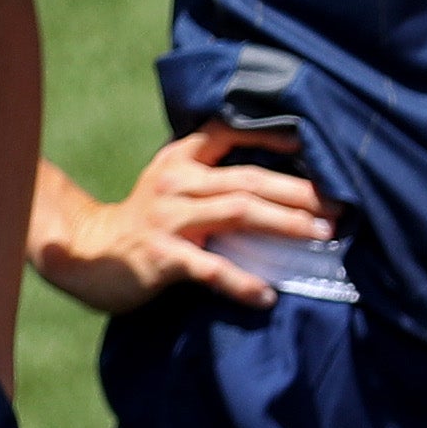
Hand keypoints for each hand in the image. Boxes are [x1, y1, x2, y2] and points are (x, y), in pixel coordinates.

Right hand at [33, 127, 326, 314]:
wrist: (87, 253)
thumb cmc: (145, 222)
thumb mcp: (173, 186)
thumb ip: (214, 179)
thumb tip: (281, 186)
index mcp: (180, 160)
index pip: (229, 132)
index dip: (271, 135)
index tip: (312, 142)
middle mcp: (177, 182)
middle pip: (248, 179)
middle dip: (298, 191)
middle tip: (339, 205)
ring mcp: (169, 218)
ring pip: (238, 212)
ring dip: (285, 223)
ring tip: (322, 235)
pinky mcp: (162, 256)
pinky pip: (210, 268)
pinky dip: (242, 281)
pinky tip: (268, 294)